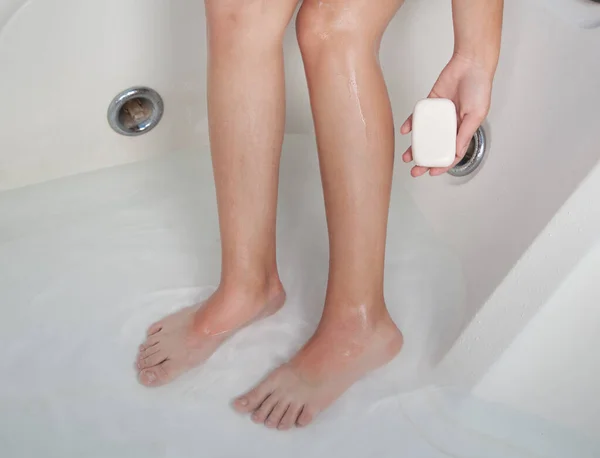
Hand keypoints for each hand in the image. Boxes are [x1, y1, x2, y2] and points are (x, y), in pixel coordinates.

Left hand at [400, 53, 492, 176]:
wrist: (470, 64)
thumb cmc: (479, 87)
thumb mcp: (476, 115)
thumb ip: (465, 133)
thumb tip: (456, 151)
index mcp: (464, 129)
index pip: (452, 153)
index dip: (443, 164)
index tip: (432, 173)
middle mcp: (451, 124)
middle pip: (435, 147)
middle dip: (425, 160)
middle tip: (415, 170)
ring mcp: (439, 114)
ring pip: (425, 135)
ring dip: (415, 146)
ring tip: (406, 156)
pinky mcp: (431, 103)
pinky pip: (419, 116)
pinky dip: (412, 123)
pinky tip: (406, 131)